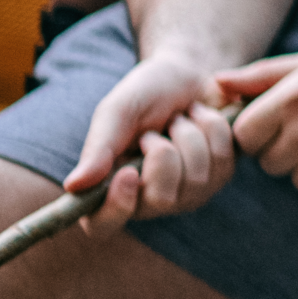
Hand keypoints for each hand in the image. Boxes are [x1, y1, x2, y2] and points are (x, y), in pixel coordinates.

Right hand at [69, 54, 240, 232]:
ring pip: (197, 179)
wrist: (187, 73)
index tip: (128, 173)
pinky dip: (212, 129)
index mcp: (110, 188)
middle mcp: (149, 200)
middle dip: (163, 153)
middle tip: (154, 131)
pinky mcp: (219, 177)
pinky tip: (201, 119)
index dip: (117, 207)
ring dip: (188, 136)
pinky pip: (223, 161)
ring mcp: (188, 193)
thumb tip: (74, 186)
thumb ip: (99, 148)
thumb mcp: (117, 112)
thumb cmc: (143, 94)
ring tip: (178, 120)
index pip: (103, 225)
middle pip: (161, 200)